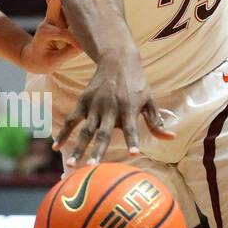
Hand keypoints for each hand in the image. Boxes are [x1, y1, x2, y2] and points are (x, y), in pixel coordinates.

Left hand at [21, 0, 81, 72]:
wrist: (33, 58)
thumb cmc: (44, 61)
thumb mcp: (54, 62)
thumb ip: (68, 52)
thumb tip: (84, 45)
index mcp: (46, 34)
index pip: (63, 34)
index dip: (74, 39)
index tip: (84, 47)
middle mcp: (48, 23)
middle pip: (55, 8)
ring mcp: (51, 19)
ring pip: (54, 0)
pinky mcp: (55, 16)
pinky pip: (55, 0)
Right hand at [53, 54, 174, 165]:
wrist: (117, 60)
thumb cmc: (137, 83)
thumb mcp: (149, 100)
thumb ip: (156, 122)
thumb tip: (171, 138)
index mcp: (129, 109)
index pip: (132, 128)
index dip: (133, 140)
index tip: (133, 154)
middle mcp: (110, 109)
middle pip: (103, 133)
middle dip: (98, 151)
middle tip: (93, 168)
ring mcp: (95, 106)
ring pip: (85, 130)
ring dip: (78, 147)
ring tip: (71, 164)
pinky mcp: (83, 102)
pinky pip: (71, 120)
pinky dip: (63, 133)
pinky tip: (56, 147)